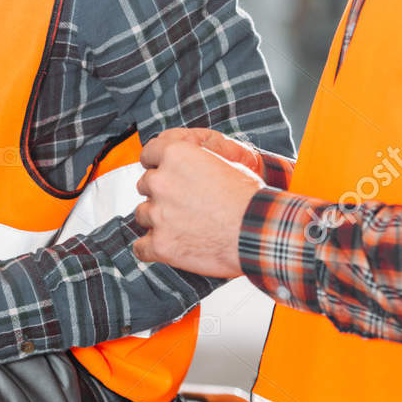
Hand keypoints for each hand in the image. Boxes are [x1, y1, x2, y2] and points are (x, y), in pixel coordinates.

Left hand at [132, 128, 265, 276]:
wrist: (259, 233)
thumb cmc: (249, 199)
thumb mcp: (227, 162)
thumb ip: (198, 157)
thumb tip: (190, 155)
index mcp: (176, 155)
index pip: (148, 154)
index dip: (154, 163)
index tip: (159, 171)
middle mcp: (161, 182)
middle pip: (146, 185)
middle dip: (160, 193)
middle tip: (181, 202)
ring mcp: (158, 214)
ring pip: (142, 214)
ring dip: (157, 219)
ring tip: (182, 225)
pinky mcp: (161, 244)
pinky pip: (141, 247)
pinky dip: (150, 248)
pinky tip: (164, 246)